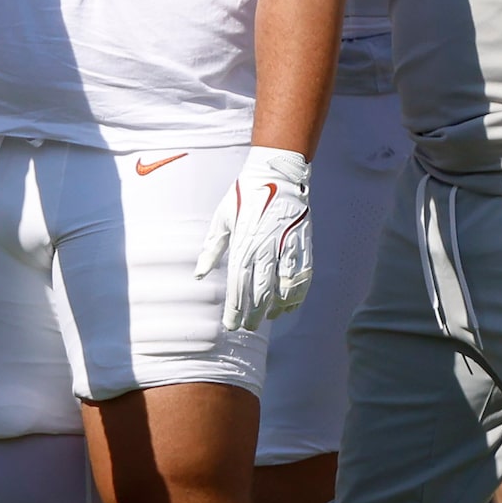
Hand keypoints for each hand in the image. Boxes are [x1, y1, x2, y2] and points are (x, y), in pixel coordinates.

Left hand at [194, 146, 312, 331]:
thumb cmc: (244, 196)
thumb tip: (199, 274)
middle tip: (248, 329)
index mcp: (242, 243)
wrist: (277, 173)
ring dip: (274, 307)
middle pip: (259, 291)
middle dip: (253, 314)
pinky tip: (289, 306)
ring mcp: (285, 247)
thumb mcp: (221, 219)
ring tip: (267, 319)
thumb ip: (211, 248)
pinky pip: (301, 276)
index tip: (231, 325)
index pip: (237, 285)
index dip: (234, 308)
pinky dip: (296, 294)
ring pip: (281, 287)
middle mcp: (264, 248)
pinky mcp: (302, 244)